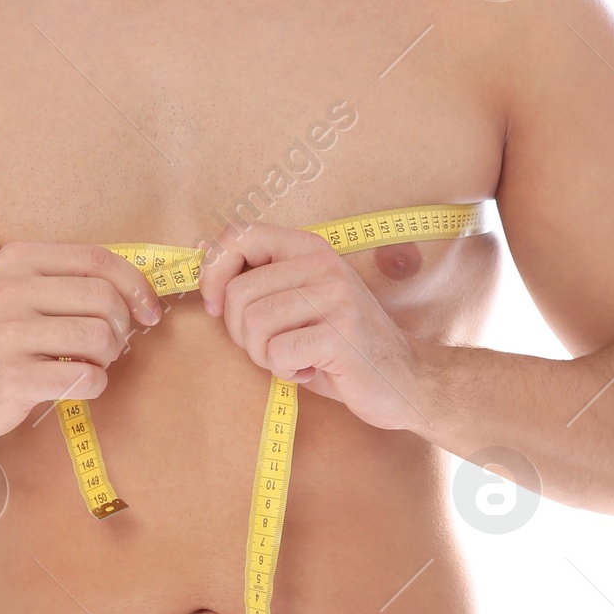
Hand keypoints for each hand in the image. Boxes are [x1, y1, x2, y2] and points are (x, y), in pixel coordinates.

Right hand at [0, 243, 160, 440]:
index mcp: (19, 260)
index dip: (135, 285)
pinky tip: (77, 383)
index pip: (98, 260)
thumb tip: (140, 289)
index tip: (149, 310)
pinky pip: (86, 377)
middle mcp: (11, 292)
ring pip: (99, 337)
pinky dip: (94, 383)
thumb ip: (70, 279)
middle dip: (120, 326)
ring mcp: (10, 336)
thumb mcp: (21, 290)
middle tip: (108, 344)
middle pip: (104, 299)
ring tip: (89, 361)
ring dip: (108, 356)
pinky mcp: (16, 378)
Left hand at [198, 223, 430, 432]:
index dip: (213, 271)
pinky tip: (308, 370)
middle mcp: (322, 263)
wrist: (406, 378)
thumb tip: (207, 284)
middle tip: (269, 348)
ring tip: (292, 359)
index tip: (217, 306)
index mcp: (309, 248)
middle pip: (239, 292)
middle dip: (240, 333)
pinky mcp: (341, 332)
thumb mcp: (303, 302)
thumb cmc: (341, 346)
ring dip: (262, 355)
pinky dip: (283, 371)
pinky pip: (277, 353)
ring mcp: (334, 296)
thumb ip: (265, 285)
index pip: (239, 234)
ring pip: (254, 324)